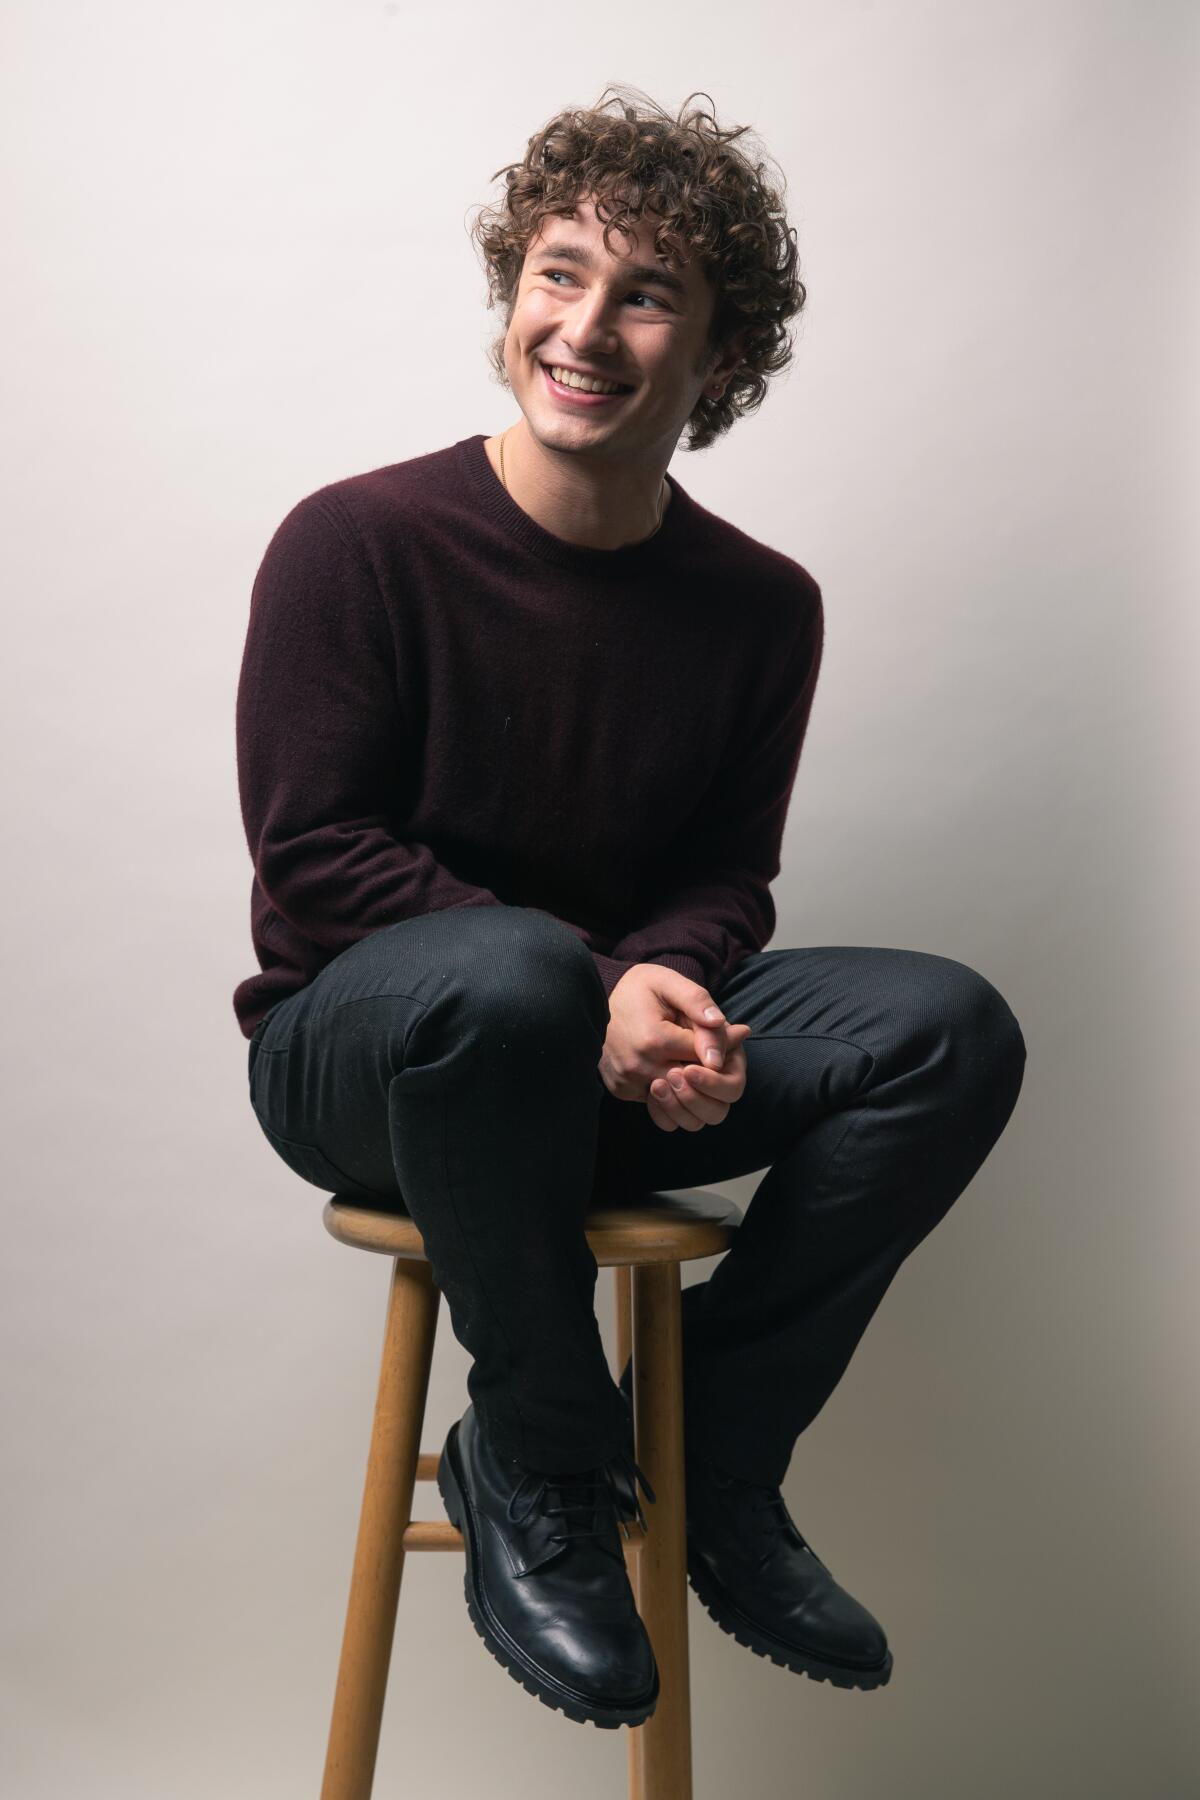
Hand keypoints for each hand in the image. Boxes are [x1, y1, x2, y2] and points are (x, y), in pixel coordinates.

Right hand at [600, 963, 751, 1132]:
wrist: (594, 998)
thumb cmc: (638, 989)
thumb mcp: (669, 982)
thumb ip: (698, 1003)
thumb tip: (723, 1025)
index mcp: (654, 1040)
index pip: (707, 1059)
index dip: (722, 1049)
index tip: (729, 1035)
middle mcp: (639, 1067)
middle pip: (695, 1088)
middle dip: (709, 1073)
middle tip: (709, 1052)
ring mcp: (628, 1082)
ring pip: (678, 1103)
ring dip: (691, 1087)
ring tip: (691, 1062)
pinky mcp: (621, 1090)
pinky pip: (658, 1105)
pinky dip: (671, 1092)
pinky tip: (671, 1069)